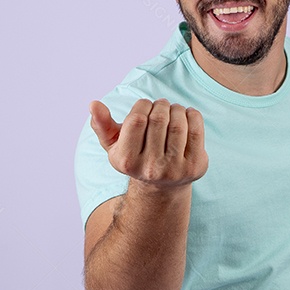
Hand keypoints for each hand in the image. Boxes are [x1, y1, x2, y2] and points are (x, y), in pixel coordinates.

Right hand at [89, 98, 207, 189]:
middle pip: (159, 119)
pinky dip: (192, 115)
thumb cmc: (135, 157)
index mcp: (127, 161)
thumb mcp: (114, 145)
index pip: (137, 119)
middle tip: (161, 106)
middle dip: (161, 105)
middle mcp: (150, 169)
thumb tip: (93, 104)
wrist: (161, 186)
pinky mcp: (195, 167)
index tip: (145, 106)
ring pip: (178, 123)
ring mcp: (174, 170)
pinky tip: (186, 115)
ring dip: (176, 108)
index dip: (143, 105)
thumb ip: (102, 125)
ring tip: (173, 109)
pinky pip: (197, 131)